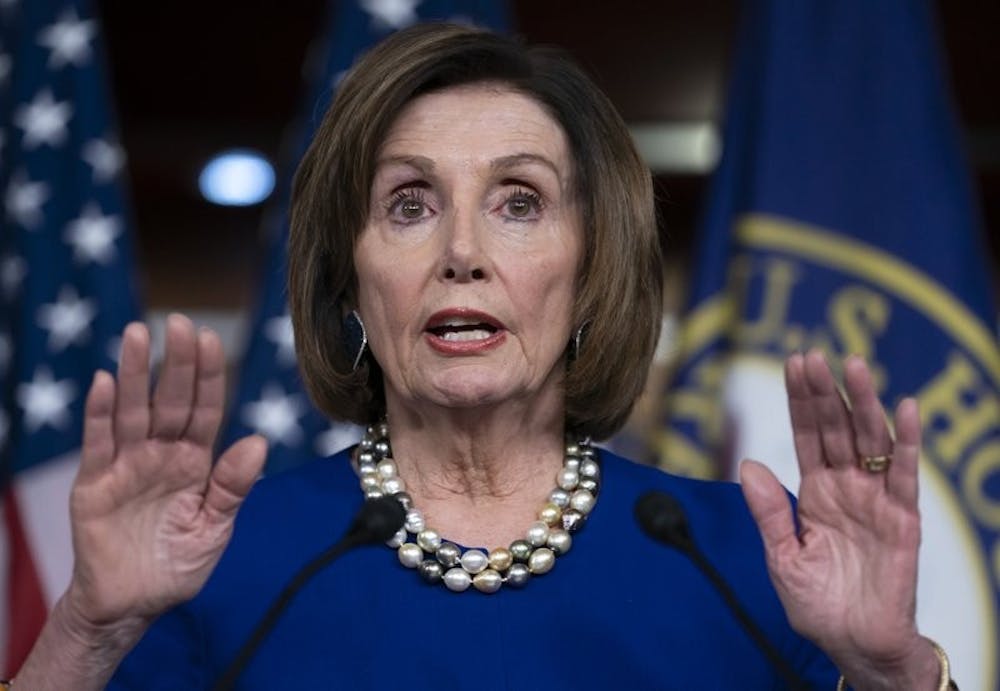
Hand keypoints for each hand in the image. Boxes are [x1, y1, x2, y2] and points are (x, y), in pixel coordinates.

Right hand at [64, 314, 266, 632]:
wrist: (133, 605)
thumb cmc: (176, 564)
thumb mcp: (214, 528)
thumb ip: (233, 487)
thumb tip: (258, 441)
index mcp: (195, 461)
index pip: (204, 409)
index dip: (208, 376)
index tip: (212, 339)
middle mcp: (161, 454)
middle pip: (170, 400)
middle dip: (176, 362)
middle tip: (180, 322)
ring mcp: (126, 465)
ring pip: (132, 411)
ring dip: (136, 374)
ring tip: (138, 335)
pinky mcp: (94, 484)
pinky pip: (98, 444)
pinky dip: (100, 414)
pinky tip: (105, 382)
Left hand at [740, 350, 937, 687]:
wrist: (855, 644)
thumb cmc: (819, 604)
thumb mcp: (782, 558)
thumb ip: (768, 513)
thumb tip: (748, 464)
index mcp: (815, 493)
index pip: (807, 436)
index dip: (801, 401)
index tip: (794, 363)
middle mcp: (846, 488)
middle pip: (836, 429)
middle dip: (824, 392)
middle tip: (814, 355)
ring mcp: (875, 500)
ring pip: (870, 441)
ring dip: (863, 403)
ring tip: (855, 366)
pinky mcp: (903, 519)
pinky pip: (905, 475)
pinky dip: (906, 441)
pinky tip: (905, 407)